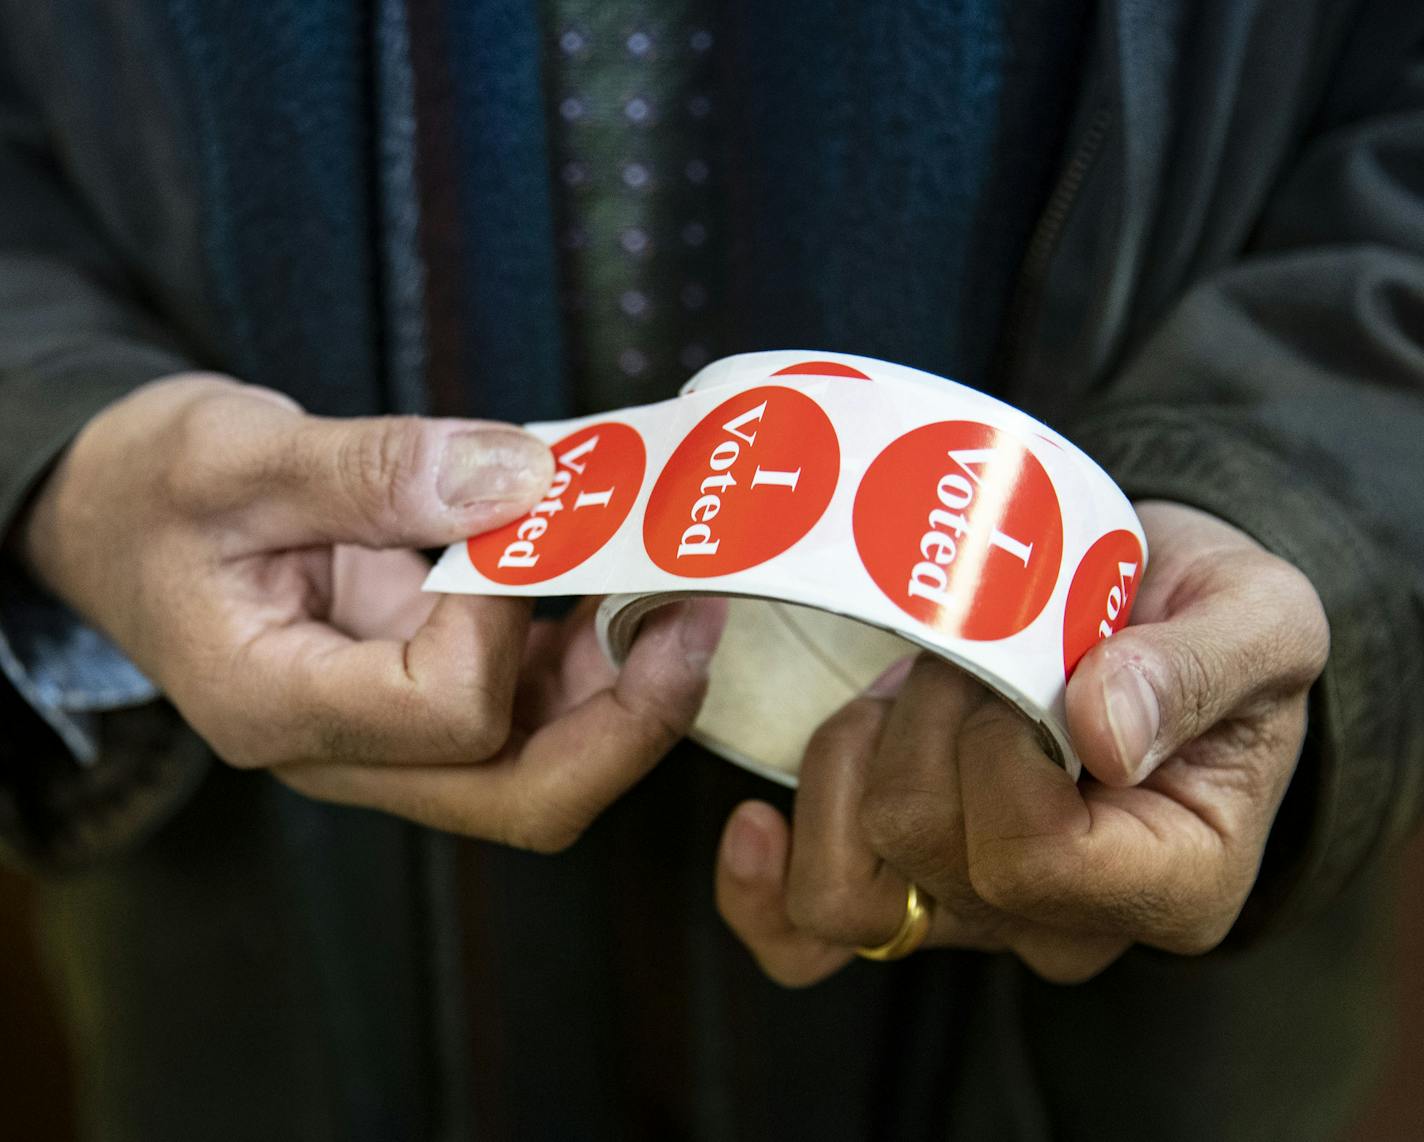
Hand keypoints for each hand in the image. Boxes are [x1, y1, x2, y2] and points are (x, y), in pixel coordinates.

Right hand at [19, 374, 723, 850]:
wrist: (121, 516)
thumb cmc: (153, 491)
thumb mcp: (236, 456)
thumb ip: (374, 470)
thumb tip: (519, 477)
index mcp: (279, 708)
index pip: (446, 714)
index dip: (501, 619)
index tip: (504, 515)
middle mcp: (345, 750)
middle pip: (522, 796)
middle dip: (629, 719)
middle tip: (694, 621)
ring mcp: (391, 734)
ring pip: (542, 766)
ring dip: (628, 693)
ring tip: (682, 599)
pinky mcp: (423, 696)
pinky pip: (531, 710)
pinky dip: (593, 660)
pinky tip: (620, 589)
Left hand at [715, 501, 1328, 983]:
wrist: (1148, 618)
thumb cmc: (1207, 620)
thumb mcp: (1255, 615)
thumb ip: (1198, 667)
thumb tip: (1103, 730)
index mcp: (1171, 881)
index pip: (1029, 852)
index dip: (996, 741)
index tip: (1029, 655)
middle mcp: (1065, 924)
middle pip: (921, 844)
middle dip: (926, 712)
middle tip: (977, 644)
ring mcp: (974, 914)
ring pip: (848, 889)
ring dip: (854, 754)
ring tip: (915, 687)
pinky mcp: (907, 890)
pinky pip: (807, 935)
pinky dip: (763, 890)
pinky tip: (757, 824)